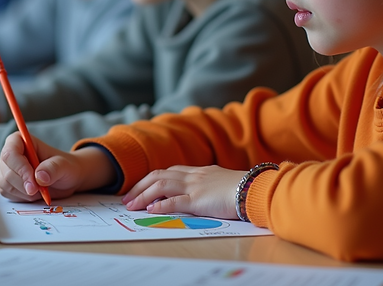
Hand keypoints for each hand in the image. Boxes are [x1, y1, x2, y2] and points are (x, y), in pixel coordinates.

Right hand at [0, 133, 114, 201]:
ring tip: (40, 189)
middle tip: (39, 191)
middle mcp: (11, 154)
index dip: (20, 168)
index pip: (10, 152)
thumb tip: (39, 177)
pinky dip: (20, 197)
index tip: (34, 182)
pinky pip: (6, 193)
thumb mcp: (65, 166)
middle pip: (6, 170)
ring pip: (4, 183)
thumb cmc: (65, 167)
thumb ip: (53, 168)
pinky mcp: (6, 183)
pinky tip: (34, 194)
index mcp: (21, 141)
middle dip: (22, 184)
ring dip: (23, 192)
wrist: (66, 179)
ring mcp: (7, 169)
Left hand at [122, 165, 245, 219]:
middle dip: (140, 186)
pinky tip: (150, 210)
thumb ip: (207, 185)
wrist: (255, 189)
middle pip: (158, 176)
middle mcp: (193, 176)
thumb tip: (199, 194)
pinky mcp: (198, 200)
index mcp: (199, 171)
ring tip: (132, 206)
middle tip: (127, 198)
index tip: (140, 188)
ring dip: (143, 196)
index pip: (168, 171)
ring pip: (161, 186)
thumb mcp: (221, 182)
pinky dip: (160, 205)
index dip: (151, 179)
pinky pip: (174, 201)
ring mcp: (195, 186)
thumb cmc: (243, 189)